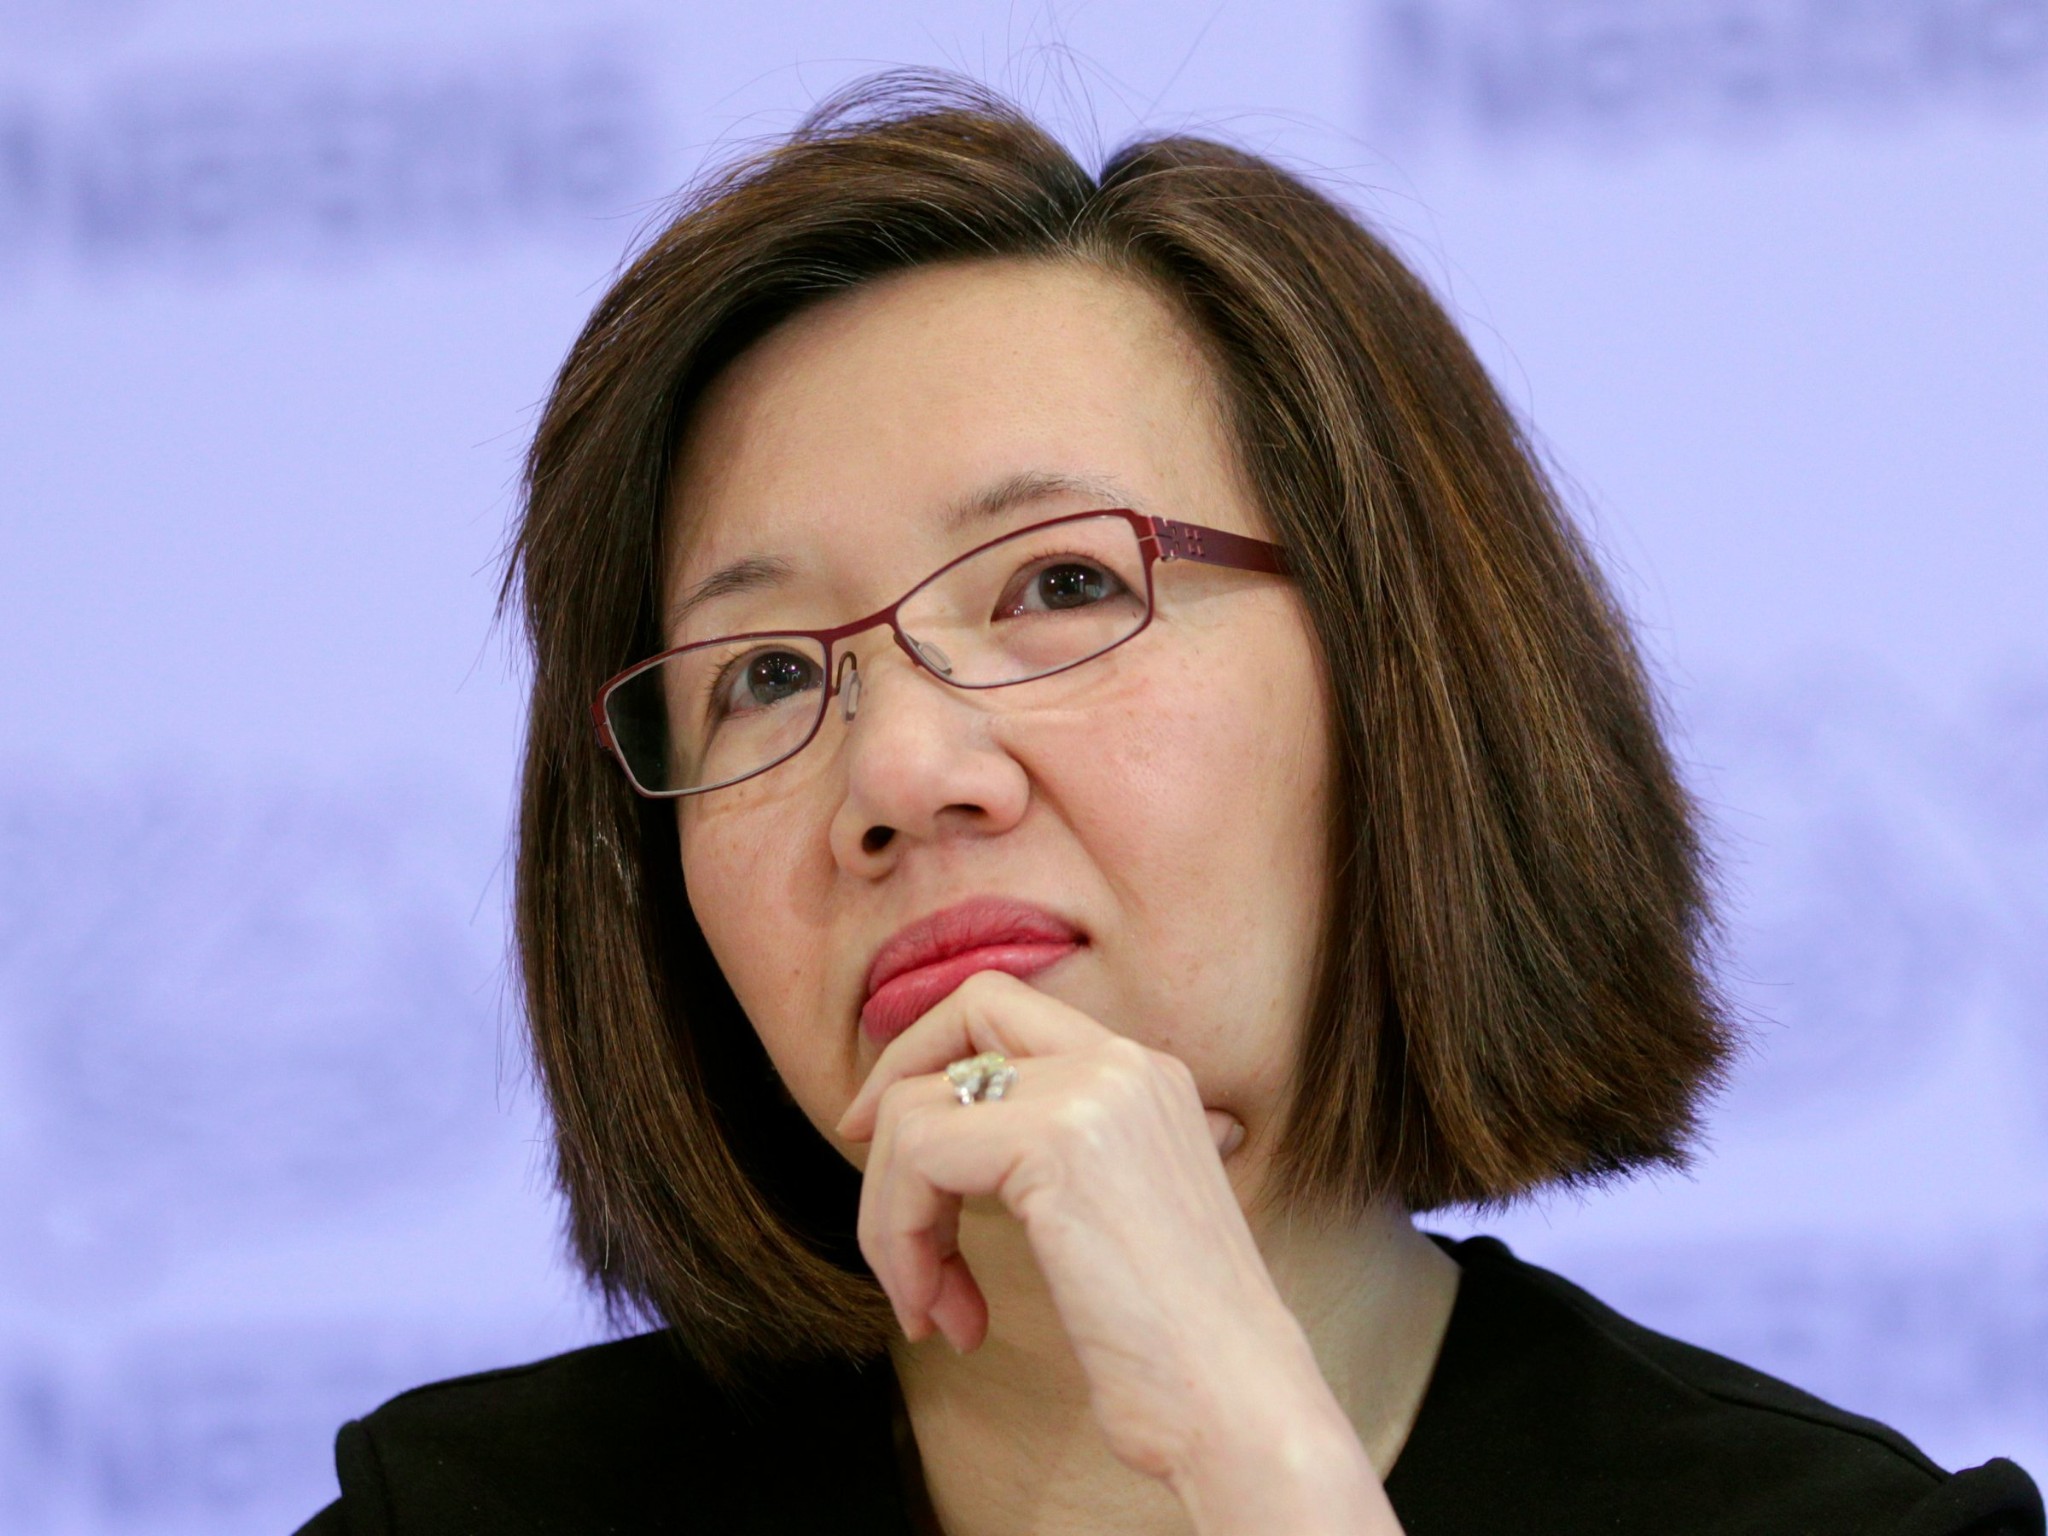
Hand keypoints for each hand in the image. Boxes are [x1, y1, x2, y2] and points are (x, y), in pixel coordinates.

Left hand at [833, 969, 1381, 1524]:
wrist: (1239, 1406)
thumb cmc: (1175, 1347)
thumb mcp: (1118, 1215)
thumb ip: (1055, 1157)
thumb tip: (941, 1143)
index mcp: (1147, 1075)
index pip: (1005, 1006)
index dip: (928, 1054)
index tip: (882, 1136)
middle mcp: (1125, 1064)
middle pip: (963, 1014)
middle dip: (890, 1094)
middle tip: (868, 1182)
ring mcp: (1094, 1092)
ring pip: (916, 1107)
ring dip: (894, 1221)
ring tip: (932, 1306)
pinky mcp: (1057, 1141)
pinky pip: (917, 1156)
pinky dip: (902, 1241)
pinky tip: (949, 1315)